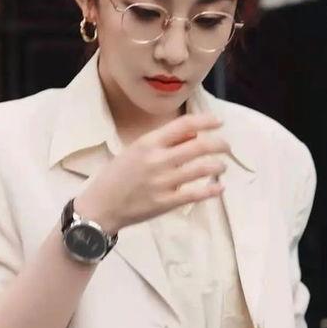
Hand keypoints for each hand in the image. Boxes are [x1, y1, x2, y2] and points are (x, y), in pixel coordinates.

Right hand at [74, 113, 230, 234]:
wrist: (100, 206)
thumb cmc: (117, 175)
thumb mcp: (136, 150)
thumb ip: (164, 142)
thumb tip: (194, 134)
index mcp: (148, 142)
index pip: (183, 124)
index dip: (205, 121)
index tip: (219, 122)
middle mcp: (157, 159)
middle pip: (199, 145)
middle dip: (219, 144)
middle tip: (227, 146)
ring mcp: (162, 182)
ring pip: (201, 169)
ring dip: (217, 165)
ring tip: (222, 165)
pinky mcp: (165, 203)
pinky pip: (195, 194)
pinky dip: (211, 190)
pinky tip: (219, 188)